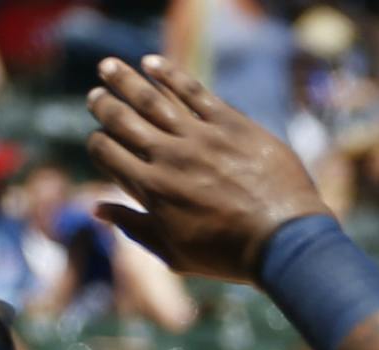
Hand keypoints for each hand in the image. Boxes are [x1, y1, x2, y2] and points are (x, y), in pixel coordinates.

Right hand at [85, 55, 327, 281]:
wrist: (283, 241)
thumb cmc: (228, 255)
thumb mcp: (174, 254)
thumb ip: (135, 228)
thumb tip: (98, 208)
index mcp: (152, 190)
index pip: (108, 154)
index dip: (97, 144)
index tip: (97, 140)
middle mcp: (169, 158)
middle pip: (123, 121)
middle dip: (104, 106)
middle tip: (95, 97)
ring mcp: (199, 137)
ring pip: (151, 99)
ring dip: (124, 80)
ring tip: (108, 67)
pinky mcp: (229, 123)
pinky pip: (192, 91)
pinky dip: (169, 74)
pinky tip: (151, 63)